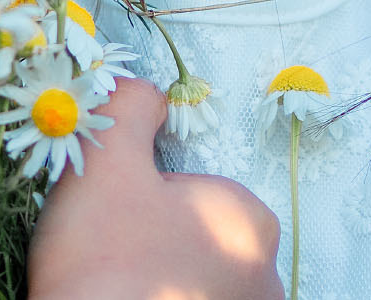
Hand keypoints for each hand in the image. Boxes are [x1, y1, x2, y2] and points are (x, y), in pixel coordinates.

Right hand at [29, 79, 284, 299]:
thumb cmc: (104, 254)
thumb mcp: (106, 157)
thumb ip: (131, 106)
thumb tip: (147, 91)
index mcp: (251, 220)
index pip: (195, 187)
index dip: (146, 193)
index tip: (118, 215)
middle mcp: (265, 278)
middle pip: (198, 234)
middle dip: (157, 236)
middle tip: (112, 250)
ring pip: (195, 277)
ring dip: (161, 274)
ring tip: (118, 284)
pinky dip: (163, 298)